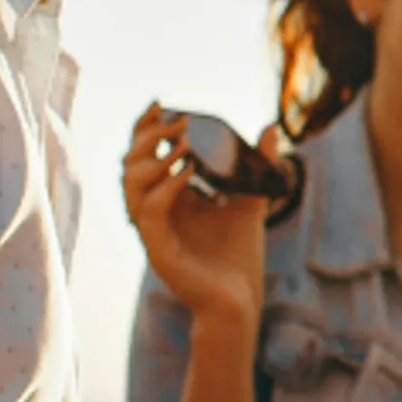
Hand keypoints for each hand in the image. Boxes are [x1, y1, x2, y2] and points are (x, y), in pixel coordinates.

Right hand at [121, 103, 275, 330]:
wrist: (240, 299)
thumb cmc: (239, 255)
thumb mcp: (251, 198)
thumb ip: (258, 164)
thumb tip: (271, 127)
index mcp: (168, 197)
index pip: (145, 155)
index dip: (146, 128)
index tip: (161, 102)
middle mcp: (154, 211)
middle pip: (131, 164)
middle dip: (150, 137)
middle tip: (181, 121)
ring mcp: (153, 231)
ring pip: (130, 186)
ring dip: (154, 159)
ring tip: (186, 144)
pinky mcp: (158, 249)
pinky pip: (147, 213)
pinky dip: (164, 189)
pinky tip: (188, 172)